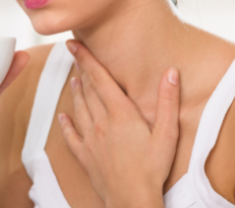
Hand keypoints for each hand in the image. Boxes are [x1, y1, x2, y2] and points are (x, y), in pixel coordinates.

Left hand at [58, 40, 179, 207]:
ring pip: (79, 109)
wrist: (132, 200)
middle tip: (73, 54)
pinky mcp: (85, 156)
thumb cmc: (153, 169)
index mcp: (121, 114)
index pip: (100, 78)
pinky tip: (63, 117)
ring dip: (75, 92)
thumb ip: (168, 101)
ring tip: (73, 79)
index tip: (73, 43)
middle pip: (88, 90)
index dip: (86, 58)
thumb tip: (170, 72)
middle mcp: (101, 123)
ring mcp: (90, 140)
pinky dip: (66, 124)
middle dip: (81, 70)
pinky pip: (71, 136)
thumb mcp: (168, 134)